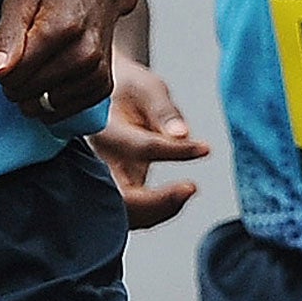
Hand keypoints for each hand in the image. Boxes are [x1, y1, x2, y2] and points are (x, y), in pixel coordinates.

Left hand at [0, 0, 128, 121]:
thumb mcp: (20, 1)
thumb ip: (5, 37)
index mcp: (61, 30)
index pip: (15, 76)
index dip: (3, 70)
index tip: (12, 55)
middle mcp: (84, 54)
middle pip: (29, 94)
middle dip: (19, 83)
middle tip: (27, 58)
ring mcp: (96, 72)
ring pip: (45, 107)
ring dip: (37, 93)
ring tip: (44, 65)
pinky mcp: (103, 86)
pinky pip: (64, 112)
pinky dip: (54, 101)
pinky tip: (58, 77)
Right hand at [91, 58, 209, 227]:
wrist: (106, 96)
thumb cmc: (129, 89)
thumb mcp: (147, 88)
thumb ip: (164, 110)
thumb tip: (183, 135)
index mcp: (103, 127)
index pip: (141, 147)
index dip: (176, 152)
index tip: (205, 148)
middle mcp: (96, 159)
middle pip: (118, 197)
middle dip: (155, 202)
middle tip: (191, 187)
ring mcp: (100, 178)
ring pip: (123, 212)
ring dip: (157, 210)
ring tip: (188, 190)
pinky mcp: (113, 189)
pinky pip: (130, 212)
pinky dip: (154, 211)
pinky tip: (179, 195)